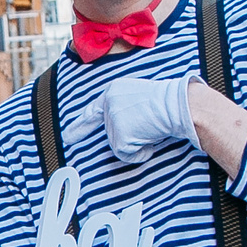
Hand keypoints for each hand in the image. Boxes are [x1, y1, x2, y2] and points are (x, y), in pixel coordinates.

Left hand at [70, 77, 199, 162]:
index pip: (92, 111)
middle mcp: (109, 103)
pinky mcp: (119, 134)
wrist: (178, 105)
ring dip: (136, 144)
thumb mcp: (139, 98)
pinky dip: (140, 153)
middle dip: (130, 137)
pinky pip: (126, 155)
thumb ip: (124, 109)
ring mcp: (113, 119)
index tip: (68, 138)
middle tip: (148, 126)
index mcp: (113, 90)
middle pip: (111, 135)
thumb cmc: (168, 103)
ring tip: (151, 129)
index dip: (80, 126)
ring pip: (118, 146)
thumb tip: (120, 132)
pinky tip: (150, 139)